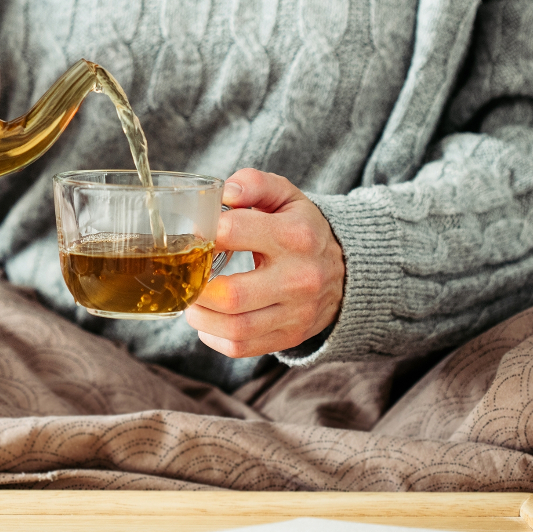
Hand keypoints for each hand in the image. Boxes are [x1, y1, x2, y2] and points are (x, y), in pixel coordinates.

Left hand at [185, 169, 344, 357]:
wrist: (346, 272)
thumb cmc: (302, 230)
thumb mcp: (286, 196)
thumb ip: (254, 184)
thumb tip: (225, 193)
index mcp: (295, 235)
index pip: (233, 232)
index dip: (203, 233)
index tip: (193, 236)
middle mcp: (299, 277)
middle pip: (231, 294)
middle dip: (197, 286)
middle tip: (186, 276)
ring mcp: (296, 312)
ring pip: (235, 327)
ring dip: (200, 316)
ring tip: (192, 299)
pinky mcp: (290, 336)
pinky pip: (241, 347)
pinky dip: (214, 337)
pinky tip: (209, 320)